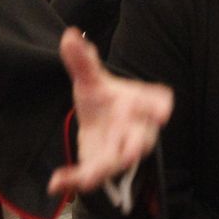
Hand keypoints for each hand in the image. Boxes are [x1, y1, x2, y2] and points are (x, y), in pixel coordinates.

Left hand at [48, 29, 170, 195]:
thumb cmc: (105, 98)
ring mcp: (118, 151)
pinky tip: (56, 182)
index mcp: (138, 104)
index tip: (162, 111)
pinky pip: (90, 175)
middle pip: (139, 140)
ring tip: (87, 178)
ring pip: (114, 163)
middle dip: (134, 146)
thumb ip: (82, 61)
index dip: (158, 107)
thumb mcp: (92, 79)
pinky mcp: (100, 166)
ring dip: (102, 171)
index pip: (154, 103)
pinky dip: (73, 180)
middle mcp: (135, 130)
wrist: (101, 123)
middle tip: (131, 152)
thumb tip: (69, 36)